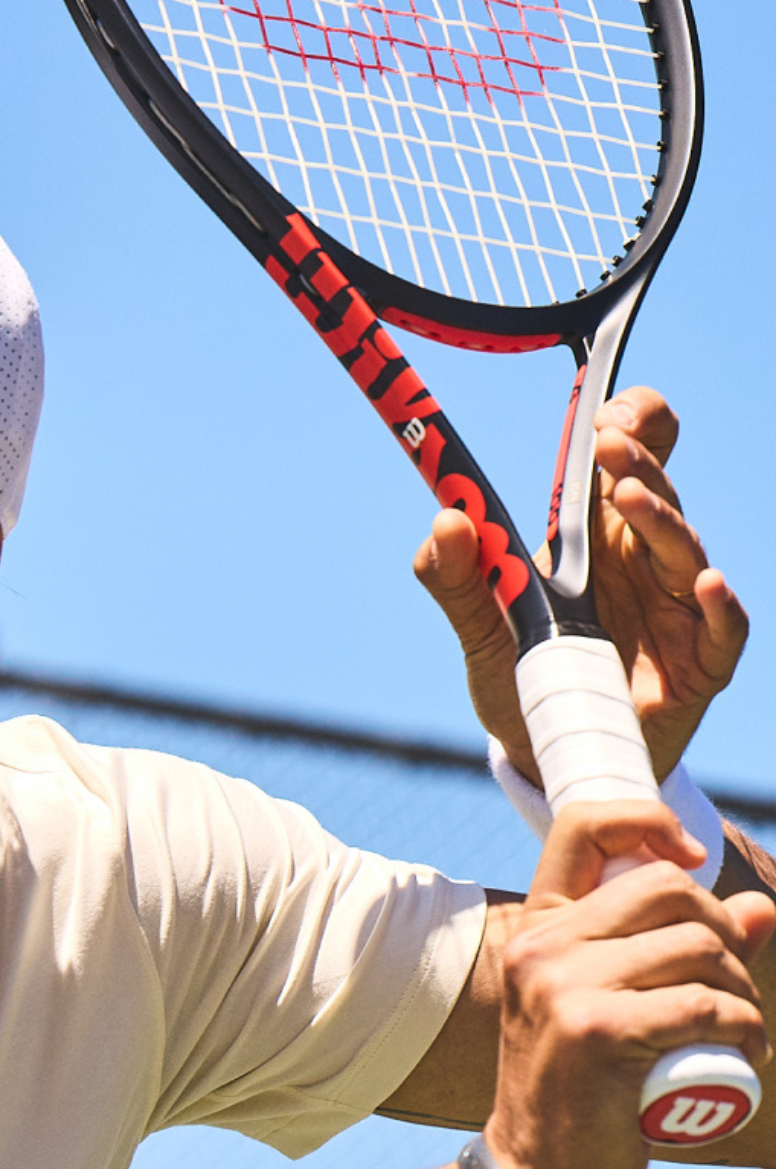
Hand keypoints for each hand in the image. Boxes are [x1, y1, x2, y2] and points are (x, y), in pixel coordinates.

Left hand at [414, 387, 748, 783]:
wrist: (551, 754)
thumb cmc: (526, 676)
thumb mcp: (480, 629)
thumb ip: (458, 579)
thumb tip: (444, 521)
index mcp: (596, 536)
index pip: (630, 458)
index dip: (631, 424)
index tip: (604, 414)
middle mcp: (642, 562)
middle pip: (658, 493)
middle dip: (636, 461)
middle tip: (606, 442)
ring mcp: (676, 610)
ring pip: (683, 549)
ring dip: (659, 518)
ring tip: (625, 495)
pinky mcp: (700, 665)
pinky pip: (723, 631)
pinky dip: (719, 607)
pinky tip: (706, 584)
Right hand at [485, 801, 773, 1168]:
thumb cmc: (585, 1094)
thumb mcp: (620, 1010)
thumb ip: (681, 956)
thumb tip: (762, 909)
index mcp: (539, 928)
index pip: (584, 826)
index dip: (648, 822)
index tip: (693, 861)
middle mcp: (541, 944)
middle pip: (671, 890)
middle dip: (729, 937)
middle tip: (732, 992)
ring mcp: (561, 984)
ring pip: (699, 948)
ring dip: (745, 994)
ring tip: (740, 1034)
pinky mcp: (593, 1030)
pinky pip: (703, 1006)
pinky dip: (745, 1030)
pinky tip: (743, 1055)